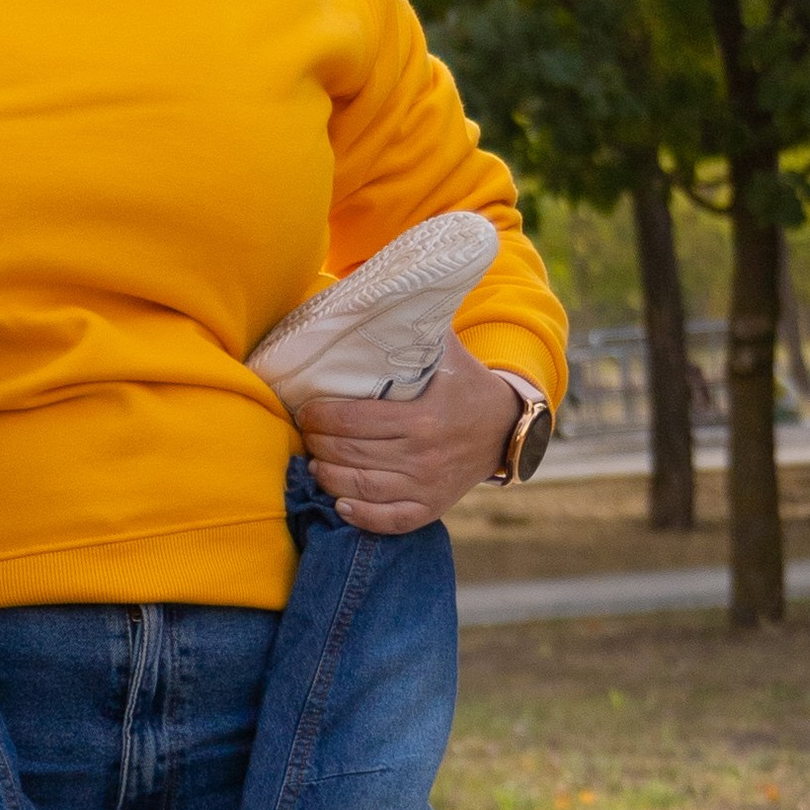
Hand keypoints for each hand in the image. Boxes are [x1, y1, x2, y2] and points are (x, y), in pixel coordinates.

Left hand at [300, 335, 518, 534]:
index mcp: (424, 418)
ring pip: (363, 488)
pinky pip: (389, 520)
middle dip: (318, 444)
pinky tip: (340, 503)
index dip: (320, 418)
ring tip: (315, 463)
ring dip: (329, 477)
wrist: (505, 428)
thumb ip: (413, 325)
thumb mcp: (445, 349)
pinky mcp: (431, 508)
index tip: (305, 411)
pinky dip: (360, 516)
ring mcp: (428, 487)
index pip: (355, 422)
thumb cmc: (465, 384)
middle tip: (305, 434)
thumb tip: (380, 290)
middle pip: (352, 455)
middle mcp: (424, 457)